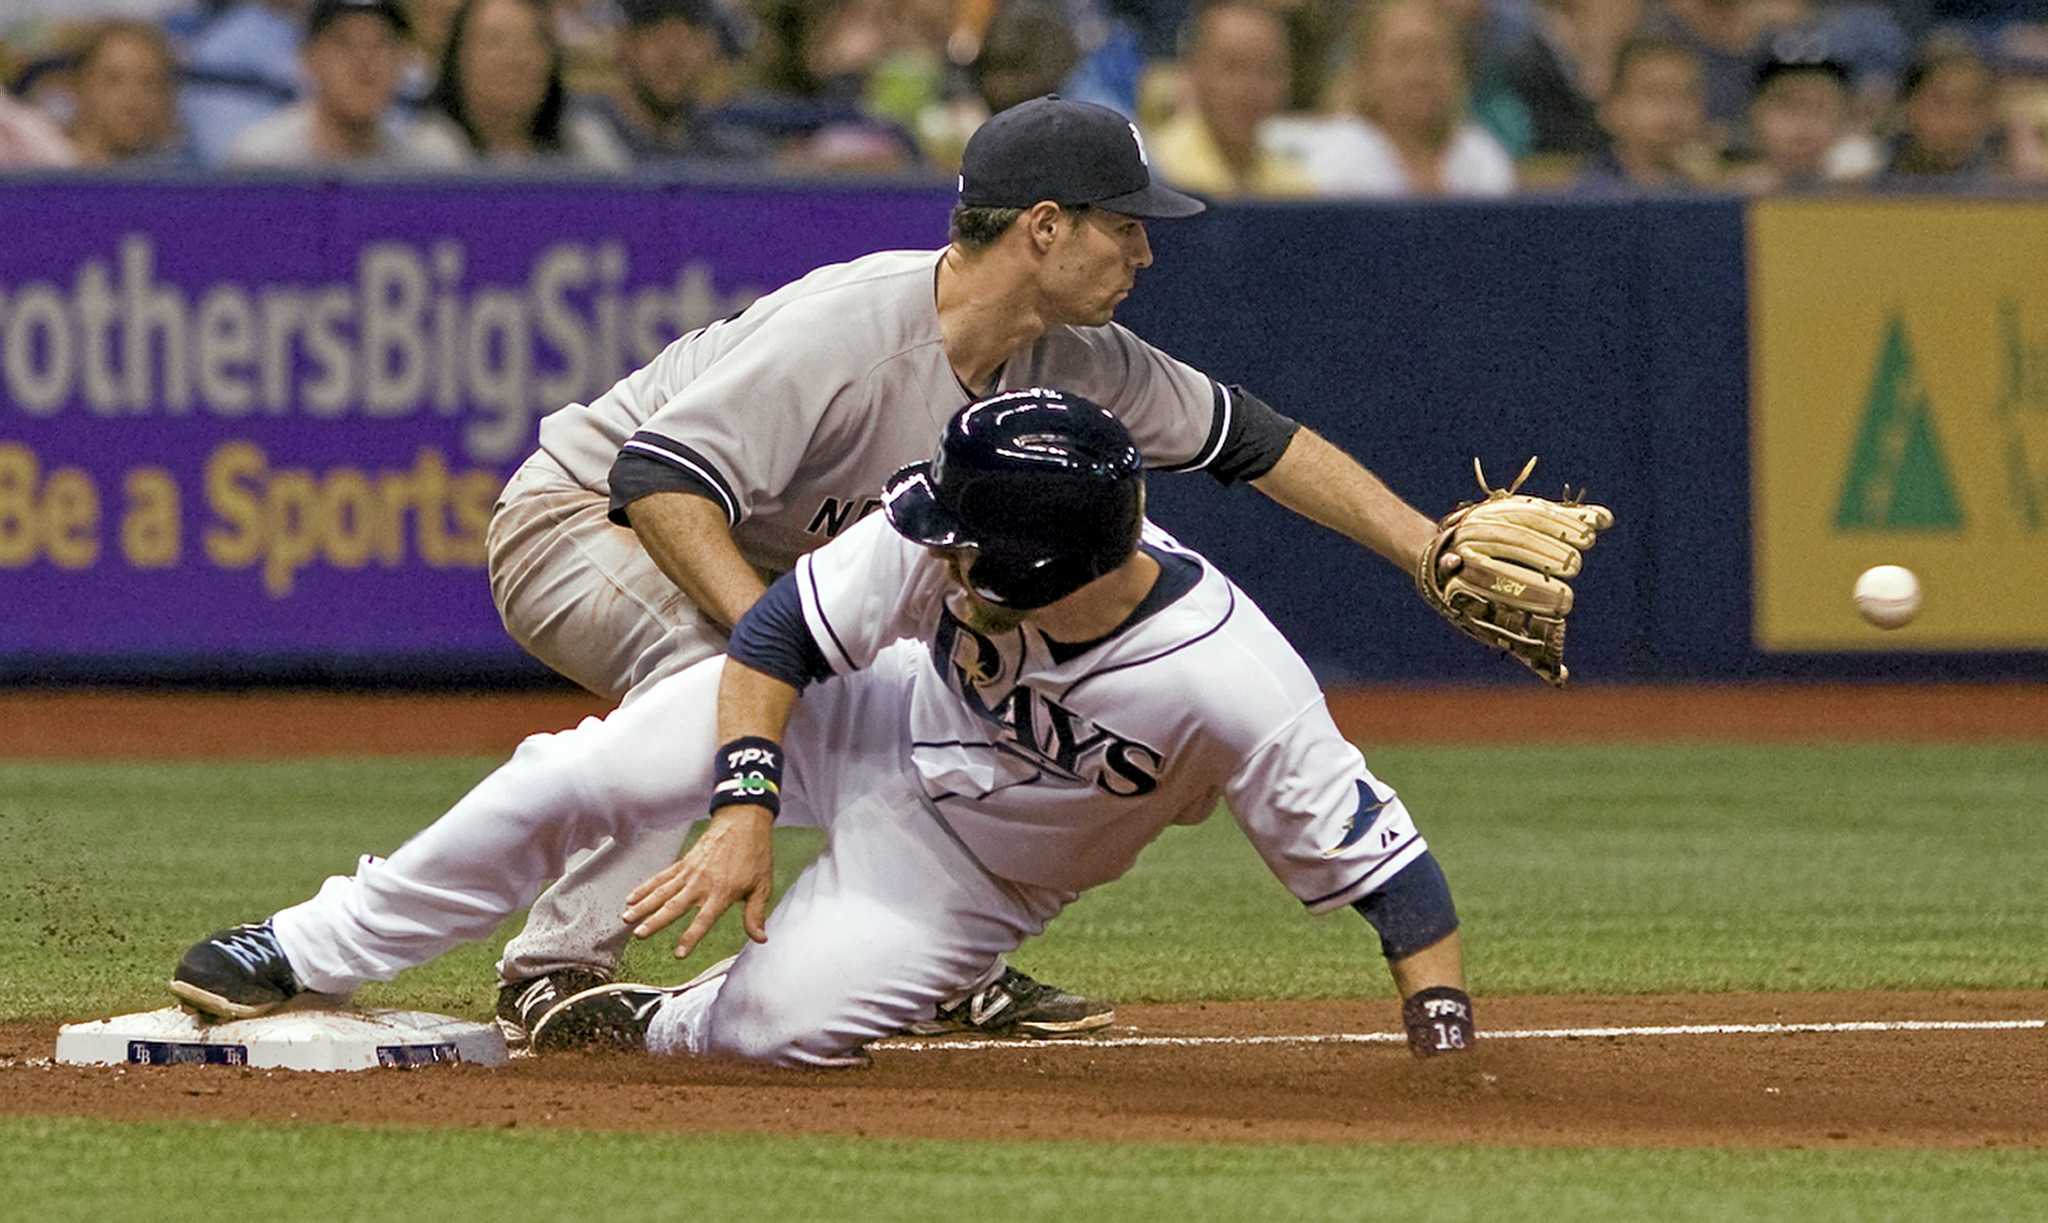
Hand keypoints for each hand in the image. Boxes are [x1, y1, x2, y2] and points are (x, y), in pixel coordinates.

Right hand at [622, 807, 773, 957]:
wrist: (743, 823)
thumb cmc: (754, 854)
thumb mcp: (762, 886)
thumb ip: (755, 914)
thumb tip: (760, 938)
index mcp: (722, 892)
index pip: (703, 920)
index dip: (691, 937)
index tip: (679, 953)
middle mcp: (701, 884)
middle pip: (674, 906)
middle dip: (655, 921)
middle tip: (640, 934)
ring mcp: (689, 872)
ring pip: (662, 892)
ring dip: (643, 906)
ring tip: (627, 918)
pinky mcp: (683, 863)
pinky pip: (661, 878)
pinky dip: (645, 888)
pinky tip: (631, 898)